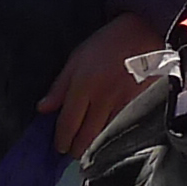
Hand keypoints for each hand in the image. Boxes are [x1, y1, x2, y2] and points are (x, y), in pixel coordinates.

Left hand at [40, 13, 162, 158]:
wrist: (144, 34)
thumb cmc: (107, 44)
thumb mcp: (77, 58)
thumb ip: (59, 86)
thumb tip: (43, 108)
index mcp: (83, 85)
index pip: (68, 123)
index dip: (62, 139)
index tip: (60, 147)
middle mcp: (102, 97)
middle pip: (86, 136)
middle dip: (77, 149)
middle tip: (72, 152)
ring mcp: (123, 103)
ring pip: (105, 137)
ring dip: (94, 147)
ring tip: (88, 150)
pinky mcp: (139, 105)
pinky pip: (122, 130)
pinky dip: (113, 138)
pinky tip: (108, 141)